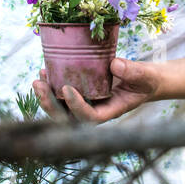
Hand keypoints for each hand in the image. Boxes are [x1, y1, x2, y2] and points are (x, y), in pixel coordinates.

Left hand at [32, 58, 162, 124]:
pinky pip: (62, 97)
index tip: (66, 89)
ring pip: (62, 109)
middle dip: (51, 105)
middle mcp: (96, 111)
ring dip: (47, 97)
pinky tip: (44, 72)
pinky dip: (52, 86)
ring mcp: (88, 104)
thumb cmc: (146, 81)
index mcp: (111, 111)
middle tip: (39, 86)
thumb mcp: (145, 76)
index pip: (90, 118)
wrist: (144, 82)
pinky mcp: (83, 95)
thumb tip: (113, 65)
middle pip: (69, 118)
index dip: (76, 107)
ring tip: (38, 80)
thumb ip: (133, 72)